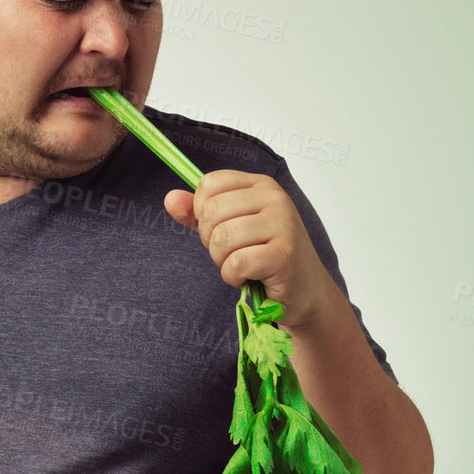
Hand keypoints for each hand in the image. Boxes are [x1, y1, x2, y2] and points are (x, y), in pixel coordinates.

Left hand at [163, 169, 337, 332]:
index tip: (220, 228)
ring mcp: (282, 224)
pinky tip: (249, 277)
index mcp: (260, 185)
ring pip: (222, 238)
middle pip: (212, 211)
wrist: (303, 290)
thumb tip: (170, 199)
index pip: (210, 183)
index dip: (202, 211)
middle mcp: (275, 198)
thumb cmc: (265, 256)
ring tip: (241, 264)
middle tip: (232, 252)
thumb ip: (198, 213)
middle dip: (211, 240)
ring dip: (222, 261)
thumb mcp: (230, 227)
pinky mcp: (283, 254)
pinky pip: (236, 263)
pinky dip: (233, 277)